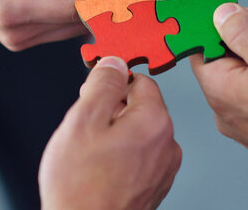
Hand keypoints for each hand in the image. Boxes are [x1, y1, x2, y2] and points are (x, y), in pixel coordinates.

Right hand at [39, 57, 181, 209]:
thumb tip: (115, 62)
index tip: (95, 92)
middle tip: (85, 129)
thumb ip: (103, 84)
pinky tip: (100, 169)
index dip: (113, 84)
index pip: (141, 82)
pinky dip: (120, 156)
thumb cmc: (80, 185)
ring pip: (137, 133)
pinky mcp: (154, 186)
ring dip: (115, 135)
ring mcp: (163, 168)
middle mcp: (167, 144)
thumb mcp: (84, 119)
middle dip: (112, 111)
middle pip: (140, 107)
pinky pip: (139, 157)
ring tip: (91, 154)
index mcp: (155, 122)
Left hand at [190, 4, 247, 178]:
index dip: (217, 27)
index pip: (201, 50)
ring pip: (241, 78)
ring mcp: (243, 124)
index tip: (237, 13)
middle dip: (243, 43)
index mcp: (220, 92)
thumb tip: (221, 15)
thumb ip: (241, 32)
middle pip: (222, 63)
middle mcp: (225, 112)